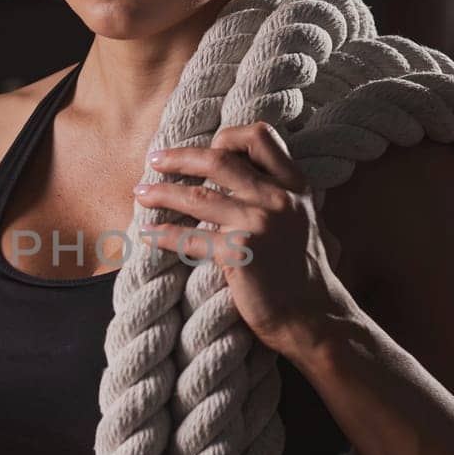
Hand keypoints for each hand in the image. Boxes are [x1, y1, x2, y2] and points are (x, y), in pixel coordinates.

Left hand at [132, 121, 347, 355]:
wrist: (313, 318)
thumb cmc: (302, 274)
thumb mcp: (300, 221)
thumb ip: (275, 195)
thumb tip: (233, 174)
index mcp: (294, 186)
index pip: (259, 137)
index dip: (227, 136)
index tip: (205, 148)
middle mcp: (277, 199)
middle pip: (219, 159)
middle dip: (179, 157)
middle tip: (154, 160)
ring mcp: (258, 224)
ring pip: (197, 196)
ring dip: (161, 193)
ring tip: (140, 194)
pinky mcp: (239, 253)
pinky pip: (189, 238)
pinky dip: (163, 235)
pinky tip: (147, 235)